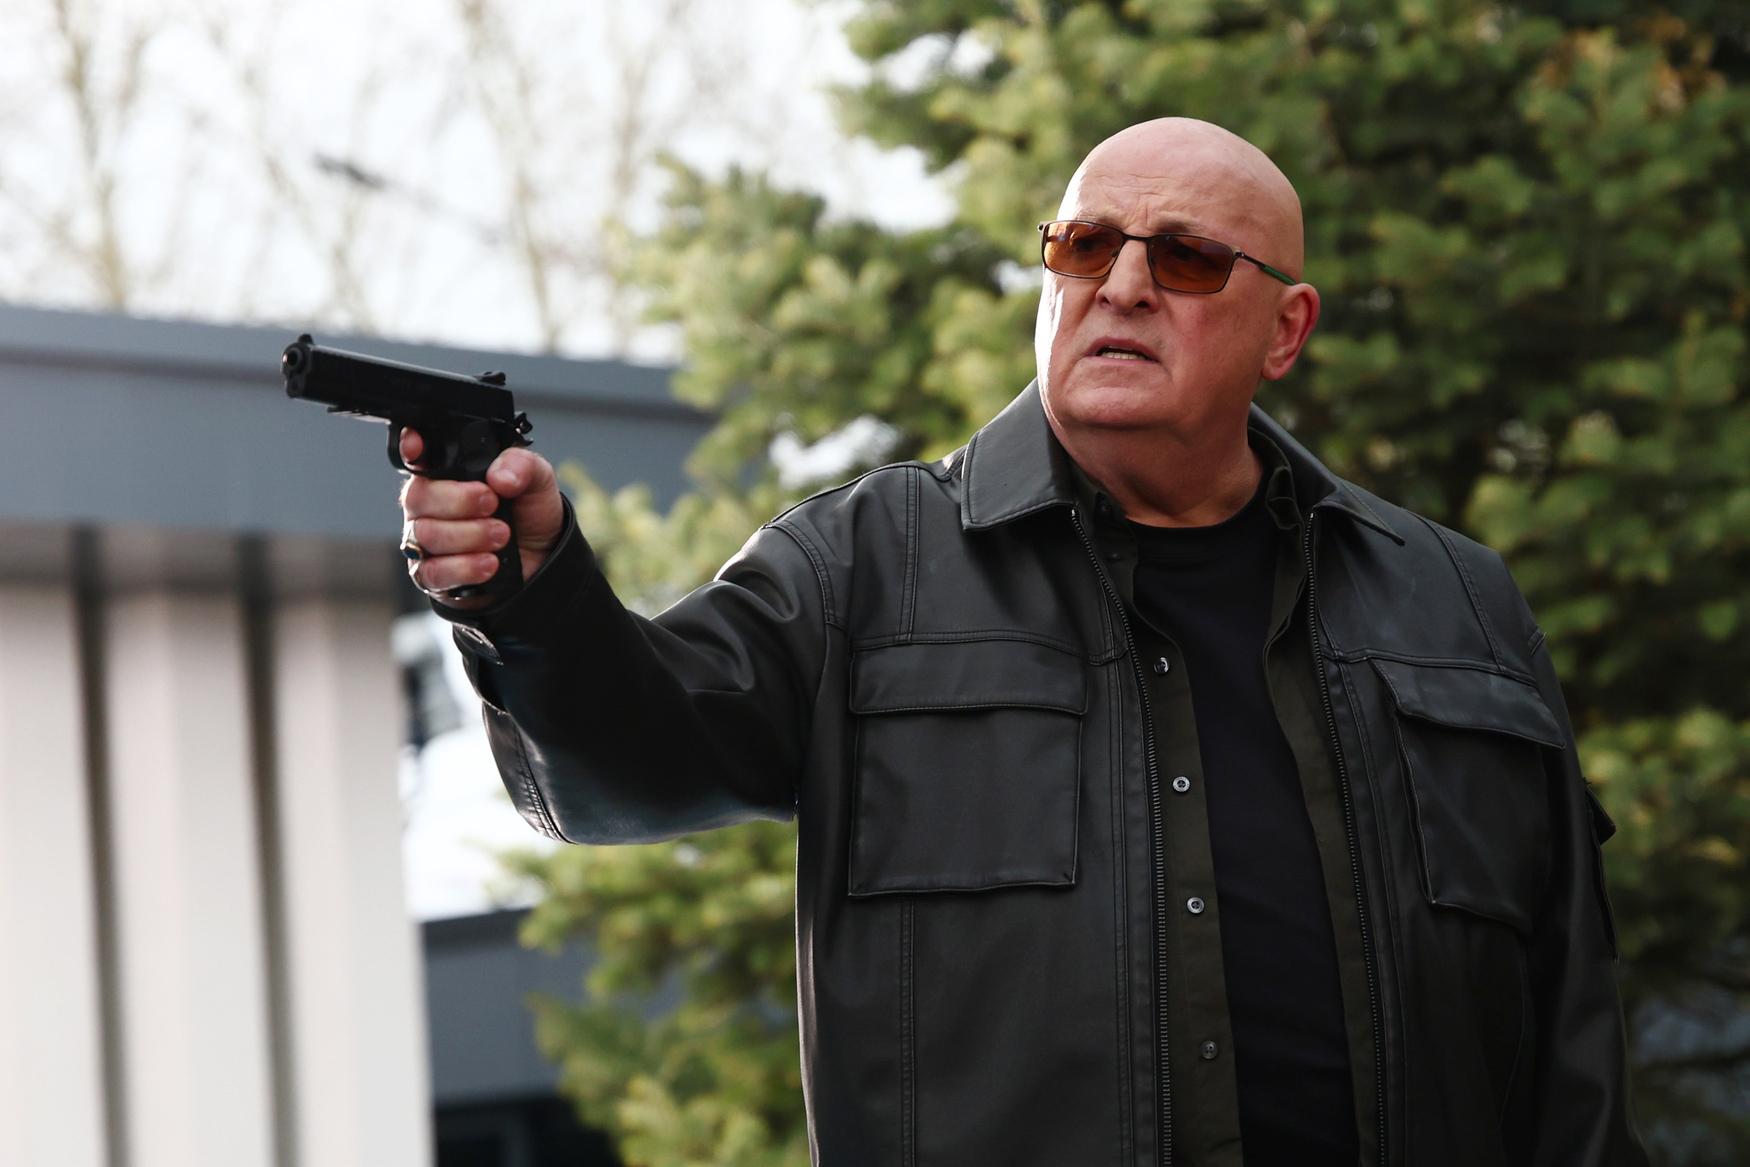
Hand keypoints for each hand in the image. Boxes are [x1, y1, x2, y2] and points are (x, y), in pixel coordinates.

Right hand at [396, 427, 564, 611]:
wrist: (543, 556)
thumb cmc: (529, 512)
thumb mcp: (537, 479)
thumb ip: (521, 465)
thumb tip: (499, 477)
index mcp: (446, 473)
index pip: (415, 457)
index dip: (410, 449)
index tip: (417, 446)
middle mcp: (428, 504)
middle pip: (417, 498)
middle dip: (459, 501)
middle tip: (493, 505)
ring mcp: (426, 541)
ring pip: (425, 535)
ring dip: (469, 536)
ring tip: (501, 536)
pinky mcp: (432, 575)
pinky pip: (432, 571)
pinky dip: (464, 567)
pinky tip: (489, 563)